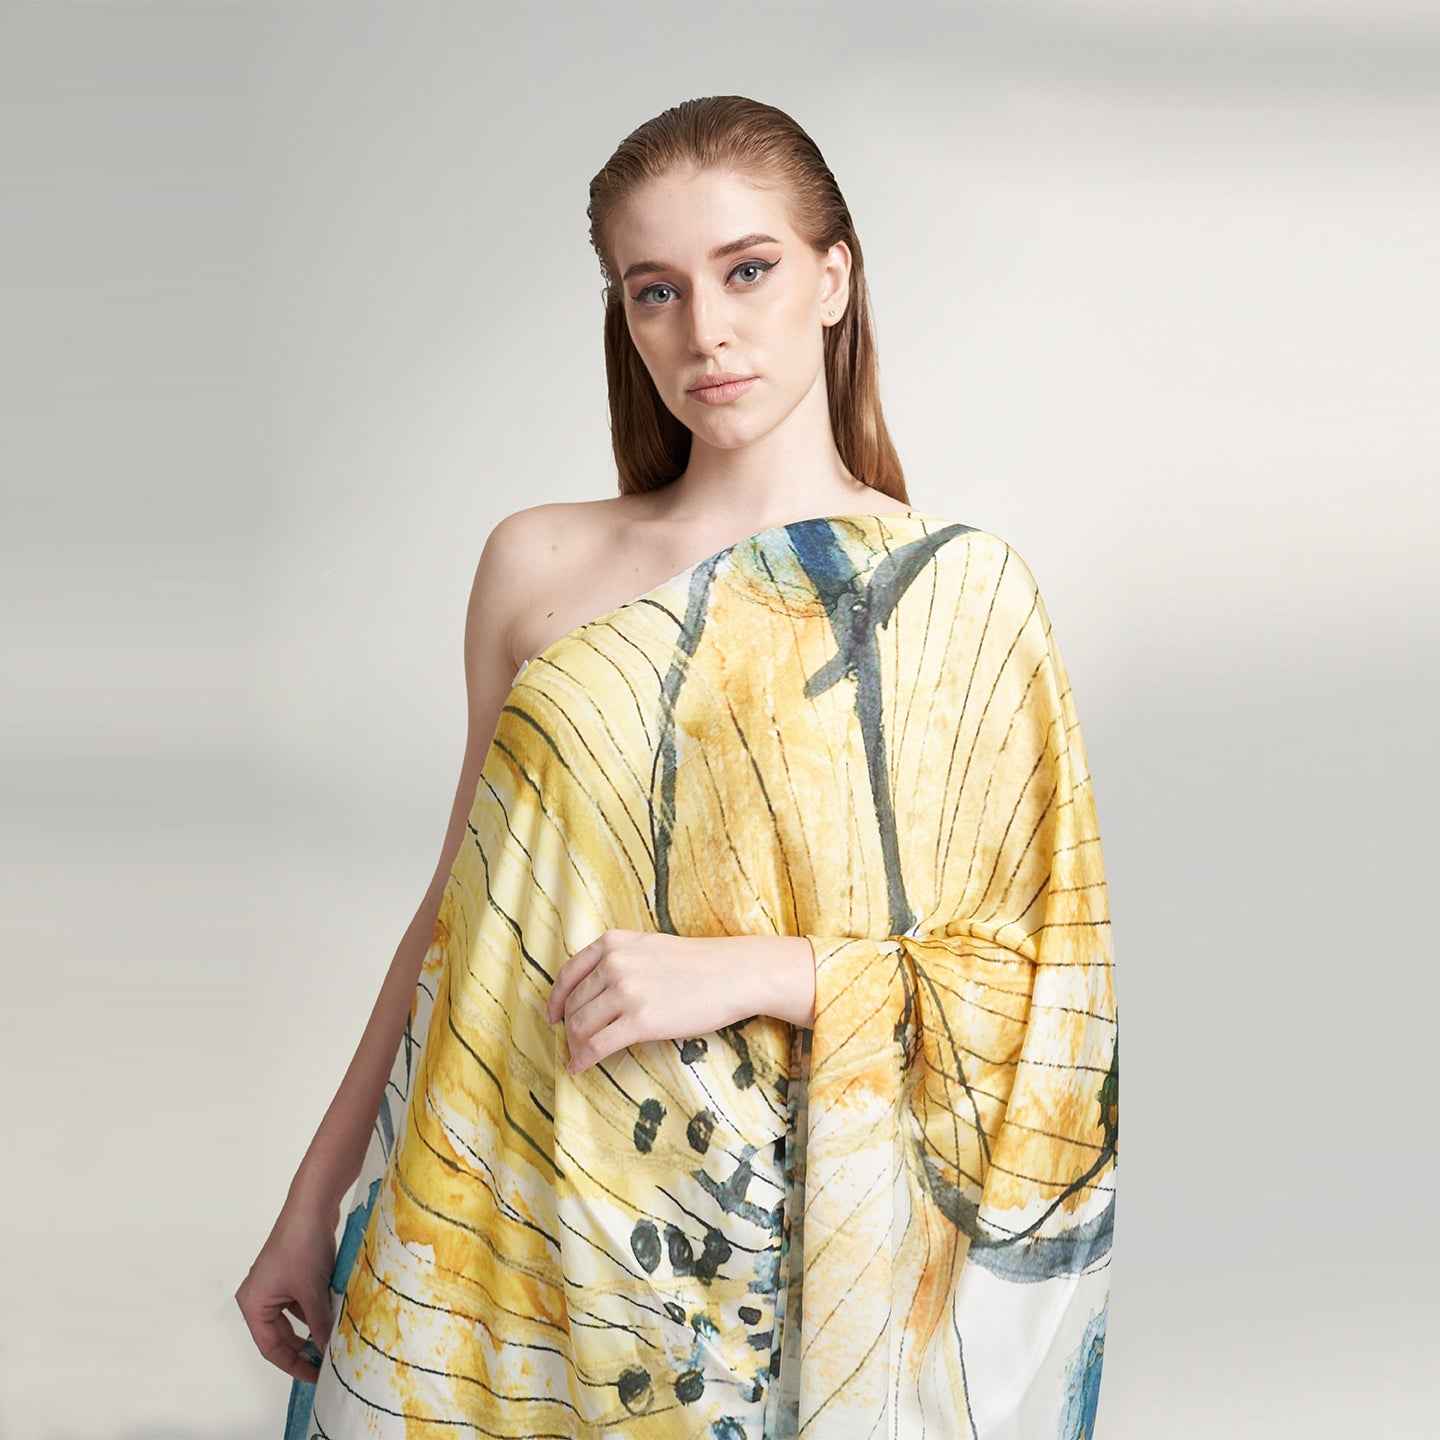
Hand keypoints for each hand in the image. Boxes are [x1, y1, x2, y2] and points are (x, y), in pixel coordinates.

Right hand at [234, 1195, 340, 1383]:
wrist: (313, 1204)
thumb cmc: (303, 1247)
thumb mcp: (312, 1291)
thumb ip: (319, 1324)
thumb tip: (329, 1352)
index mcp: (253, 1304)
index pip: (271, 1348)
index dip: (293, 1364)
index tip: (315, 1377)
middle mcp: (260, 1296)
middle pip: (281, 1335)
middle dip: (304, 1348)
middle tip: (328, 1364)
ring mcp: (276, 1284)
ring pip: (295, 1317)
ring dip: (314, 1327)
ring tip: (336, 1341)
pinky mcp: (292, 1272)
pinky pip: (303, 1301)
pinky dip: (318, 1309)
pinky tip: (336, 1315)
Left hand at [546, 928, 782, 1075]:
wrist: (733, 974)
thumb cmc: (697, 963)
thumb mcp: (648, 947)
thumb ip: (618, 960)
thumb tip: (591, 990)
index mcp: (613, 943)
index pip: (568, 974)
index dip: (556, 1000)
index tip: (553, 1016)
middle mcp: (614, 964)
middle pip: (573, 1004)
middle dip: (569, 1027)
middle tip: (573, 1042)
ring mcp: (626, 992)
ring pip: (580, 1026)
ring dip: (575, 1045)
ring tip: (579, 1056)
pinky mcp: (640, 1021)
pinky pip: (597, 1045)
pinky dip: (583, 1059)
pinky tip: (580, 1067)